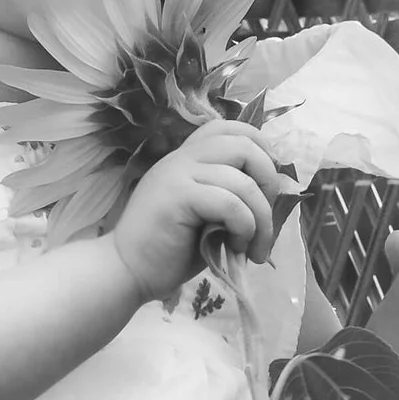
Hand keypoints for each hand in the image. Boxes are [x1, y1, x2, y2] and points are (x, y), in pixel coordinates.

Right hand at [111, 121, 286, 299]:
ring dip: (260, 219)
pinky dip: (244, 228)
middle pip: (245, 144)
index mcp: (187, 158)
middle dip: (269, 181)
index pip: (231, 128)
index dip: (261, 149)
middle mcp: (182, 158)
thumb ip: (228, 195)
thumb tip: (272, 193)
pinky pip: (230, 204)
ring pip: (243, 181)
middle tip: (265, 219)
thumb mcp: (205, 216)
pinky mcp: (178, 196)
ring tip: (251, 248)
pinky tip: (235, 247)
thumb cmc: (167, 249)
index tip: (265, 188)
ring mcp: (178, 174)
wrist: (126, 271)